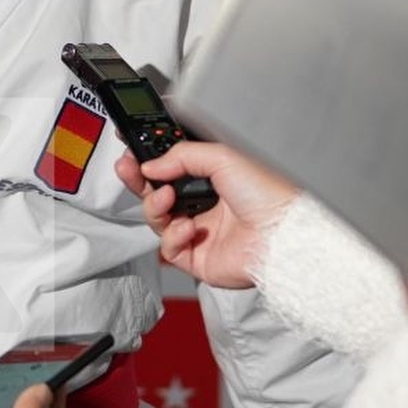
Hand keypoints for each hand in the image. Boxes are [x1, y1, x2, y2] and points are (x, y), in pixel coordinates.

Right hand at [111, 141, 296, 289]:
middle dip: (138, 179)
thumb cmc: (267, 196)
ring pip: (157, 218)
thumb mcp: (222, 157)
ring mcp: (198, 231)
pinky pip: (168, 247)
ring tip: (167, 197)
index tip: (132, 150)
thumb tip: (152, 164)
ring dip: (154, 205)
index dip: (149, 160)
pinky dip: (173, 235)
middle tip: (128, 168)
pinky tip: (189, 227)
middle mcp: (203, 203)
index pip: (170, 167)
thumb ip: (182, 154)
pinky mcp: (196, 257)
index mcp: (210, 178)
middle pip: (156, 192)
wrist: (280, 235)